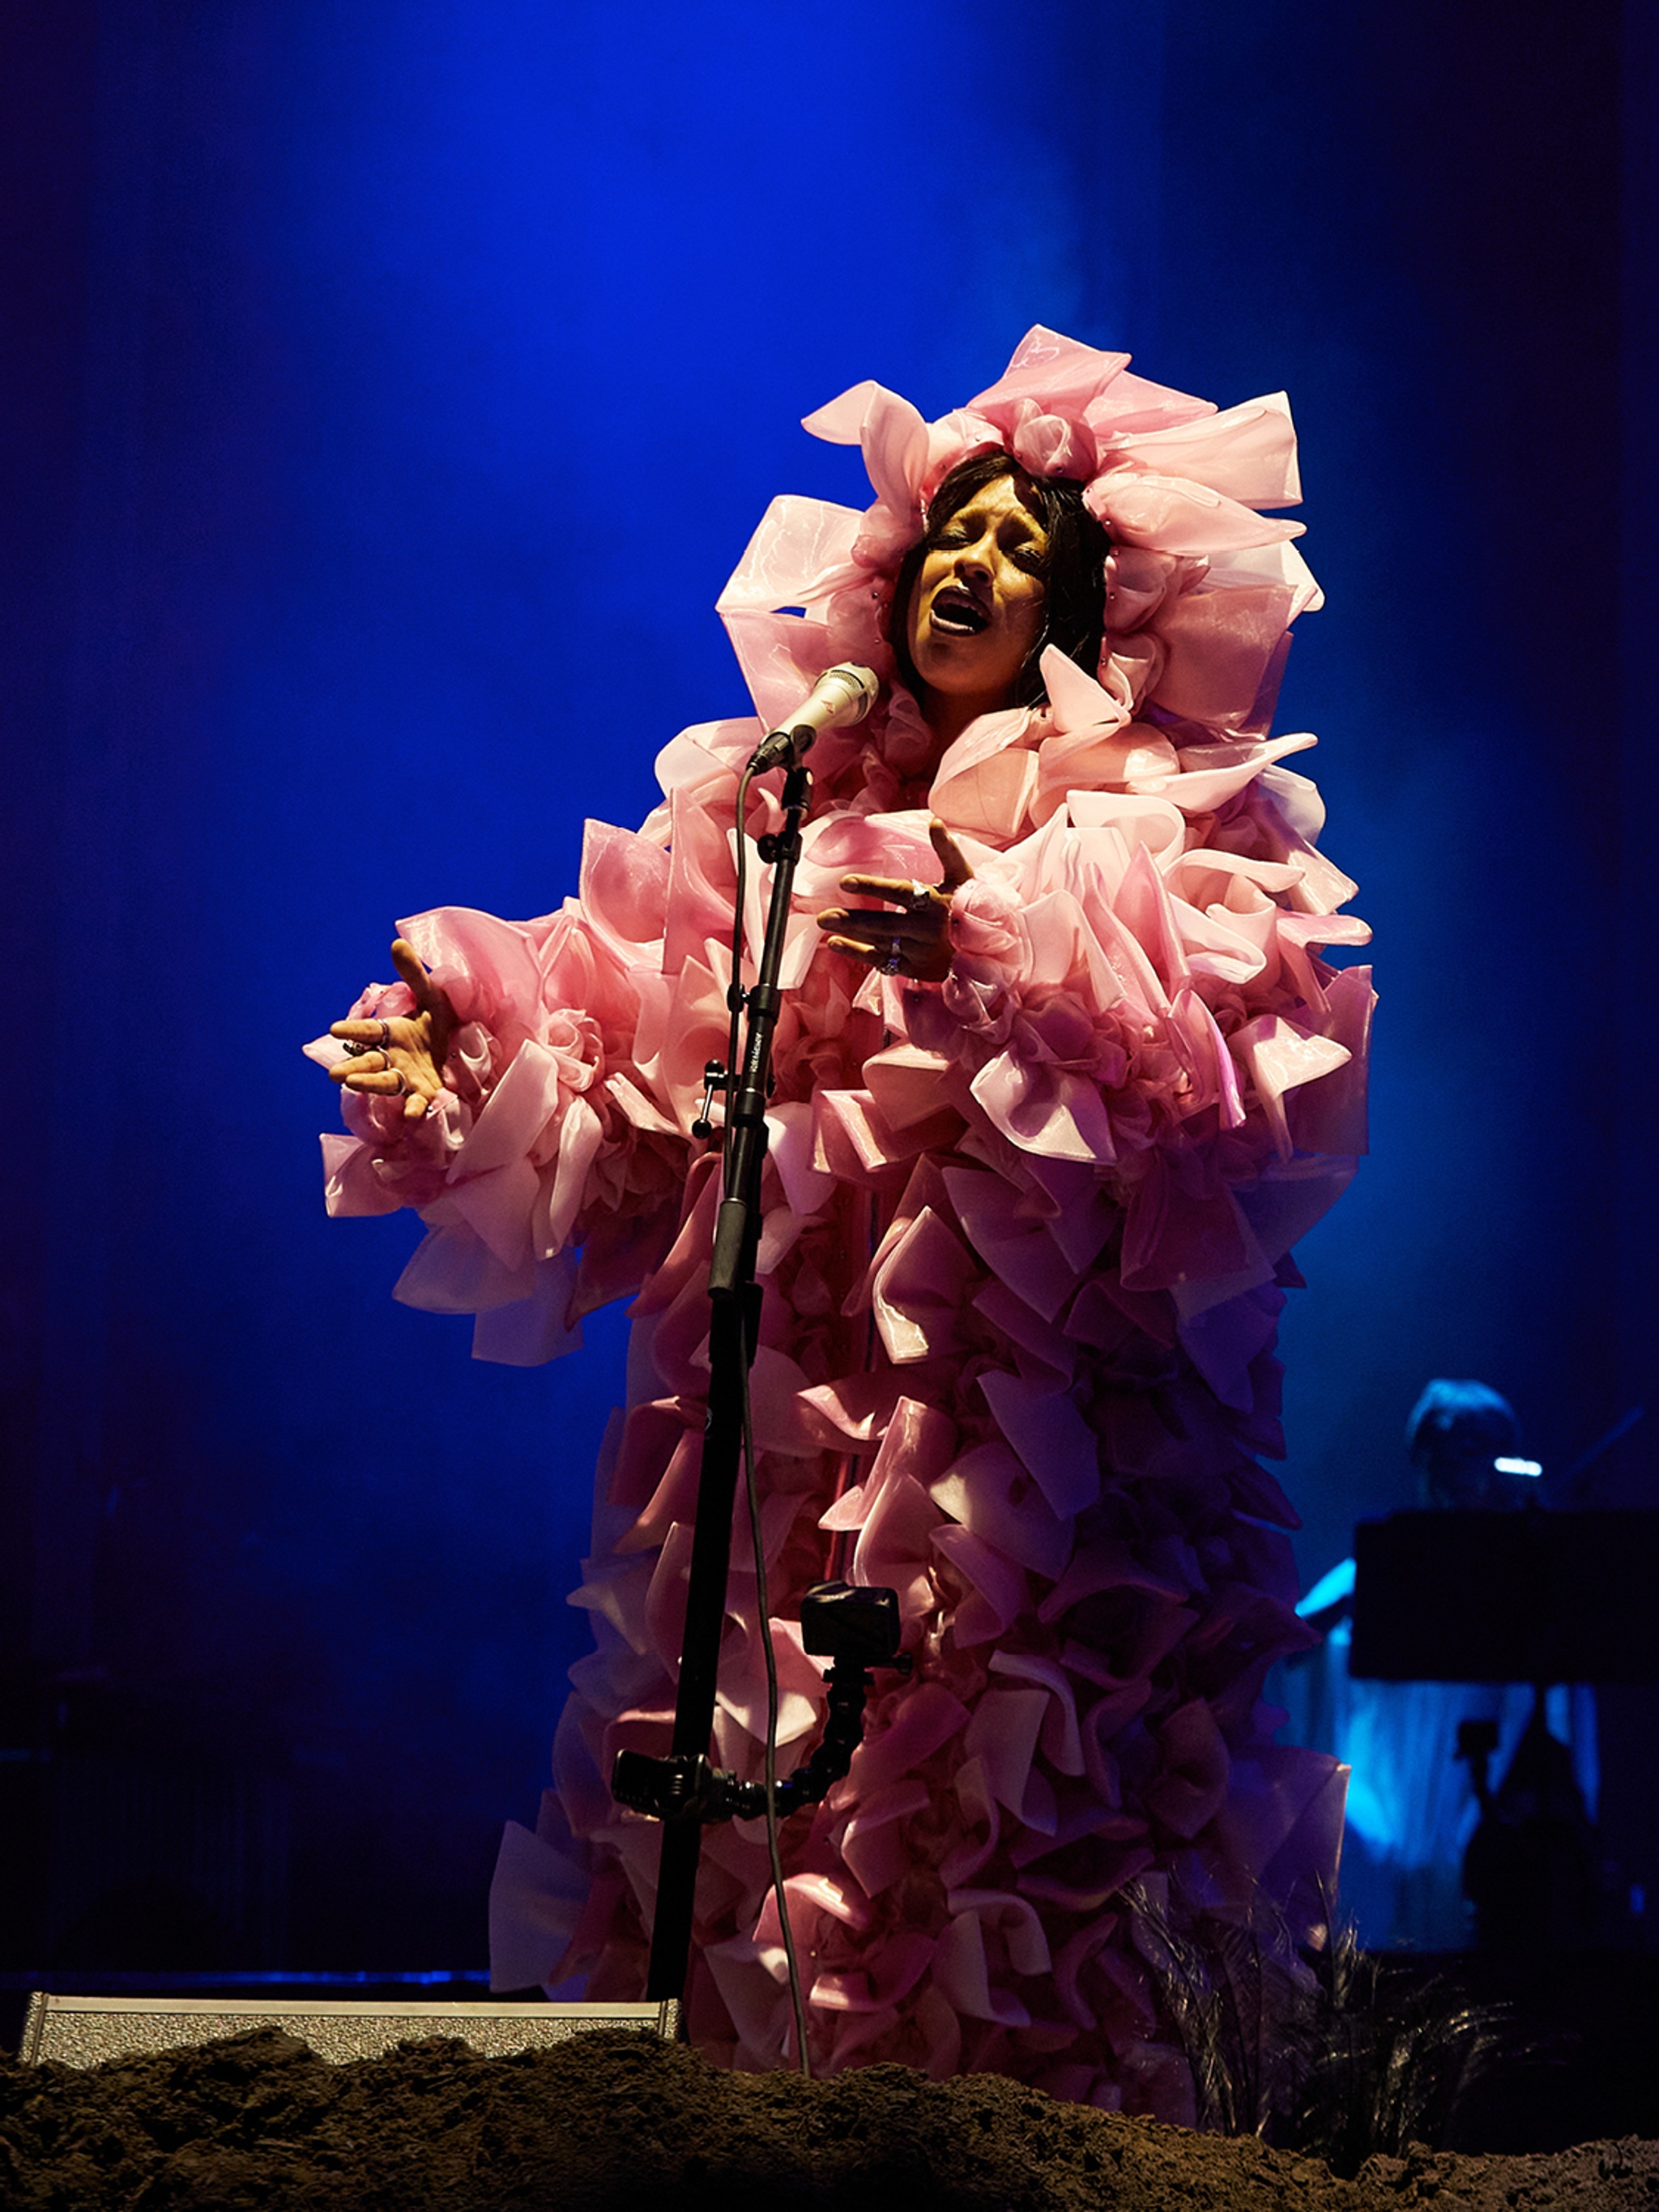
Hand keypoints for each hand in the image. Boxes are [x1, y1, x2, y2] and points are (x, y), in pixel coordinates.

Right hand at [328, 938, 455, 1121]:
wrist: (467, 1045)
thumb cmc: (441, 1020)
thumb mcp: (432, 995)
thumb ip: (414, 974)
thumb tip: (397, 941)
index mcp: (392, 1033)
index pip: (368, 1031)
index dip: (353, 1029)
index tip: (335, 1030)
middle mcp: (394, 1057)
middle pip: (370, 1062)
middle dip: (354, 1068)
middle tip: (336, 1073)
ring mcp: (408, 1077)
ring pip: (385, 1082)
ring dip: (369, 1085)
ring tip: (352, 1085)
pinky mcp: (426, 1093)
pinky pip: (418, 1103)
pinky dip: (414, 1110)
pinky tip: (412, 1116)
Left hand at [815, 819, 971, 982]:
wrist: (988, 951)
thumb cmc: (969, 908)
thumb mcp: (963, 878)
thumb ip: (947, 850)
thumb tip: (935, 821)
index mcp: (936, 904)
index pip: (900, 893)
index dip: (872, 887)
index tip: (845, 882)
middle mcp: (926, 930)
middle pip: (885, 924)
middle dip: (853, 920)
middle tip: (825, 916)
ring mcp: (919, 951)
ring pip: (880, 943)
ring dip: (851, 937)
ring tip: (826, 927)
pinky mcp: (915, 968)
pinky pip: (883, 962)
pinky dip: (858, 954)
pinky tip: (836, 944)